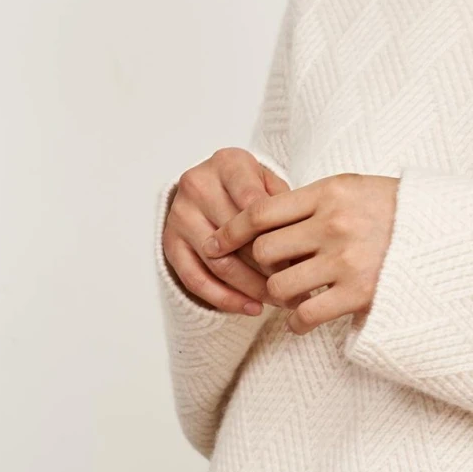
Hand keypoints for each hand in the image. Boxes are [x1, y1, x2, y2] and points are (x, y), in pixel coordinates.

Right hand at [161, 148, 292, 314]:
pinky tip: (251, 308)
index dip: (278, 238)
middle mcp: (197, 185)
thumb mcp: (272, 184)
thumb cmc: (252, 186)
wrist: (214, 183)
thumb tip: (303, 253)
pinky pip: (194, 279)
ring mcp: (179, 214)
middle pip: (235, 237)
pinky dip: (225, 299)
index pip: (253, 206)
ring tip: (279, 302)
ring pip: (217, 262)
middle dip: (268, 269)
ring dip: (250, 289)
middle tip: (296, 290)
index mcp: (227, 164)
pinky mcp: (169, 242)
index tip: (301, 262)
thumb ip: (286, 208)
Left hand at [204, 173, 399, 335]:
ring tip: (293, 294)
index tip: (215, 242)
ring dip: (279, 295)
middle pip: (264, 251)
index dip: (230, 230)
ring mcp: (346, 259)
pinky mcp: (359, 293)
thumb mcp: (355, 188)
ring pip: (279, 285)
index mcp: (330, 192)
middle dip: (262, 266)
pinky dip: (297, 323)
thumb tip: (262, 215)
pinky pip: (305, 315)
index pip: (260, 211)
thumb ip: (313, 200)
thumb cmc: (397, 211)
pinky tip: (303, 320)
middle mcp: (334, 223)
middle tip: (273, 272)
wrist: (448, 234)